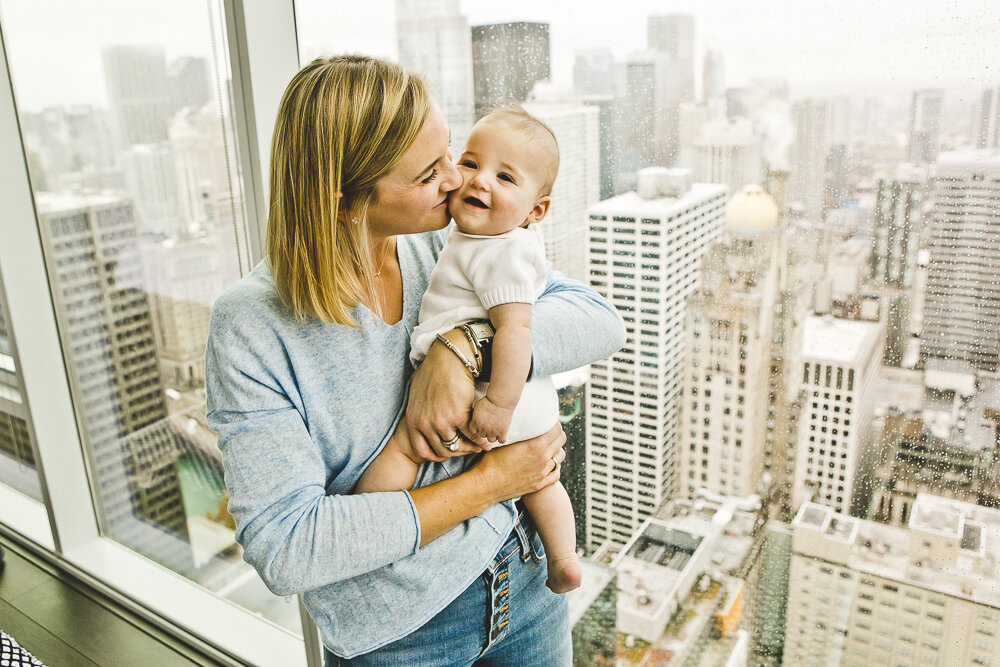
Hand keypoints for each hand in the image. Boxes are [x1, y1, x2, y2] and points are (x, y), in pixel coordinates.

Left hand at [406, 331, 480, 460]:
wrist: (451, 356)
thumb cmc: (435, 368)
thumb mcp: (417, 388)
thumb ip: (417, 403)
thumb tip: (420, 406)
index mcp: (413, 419)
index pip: (422, 450)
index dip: (437, 455)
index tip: (449, 453)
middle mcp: (425, 424)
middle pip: (443, 450)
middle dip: (458, 452)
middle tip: (469, 450)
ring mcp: (441, 422)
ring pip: (458, 445)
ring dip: (471, 447)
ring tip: (480, 446)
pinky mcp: (458, 417)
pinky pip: (471, 435)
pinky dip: (480, 440)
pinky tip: (485, 440)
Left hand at [468, 397, 513, 445]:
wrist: (500, 401)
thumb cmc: (490, 400)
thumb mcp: (477, 406)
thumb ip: (476, 415)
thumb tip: (477, 416)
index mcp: (475, 422)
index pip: (473, 431)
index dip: (477, 428)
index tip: (480, 426)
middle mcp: (483, 428)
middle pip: (482, 435)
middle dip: (486, 431)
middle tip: (490, 426)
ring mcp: (493, 431)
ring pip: (491, 440)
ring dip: (493, 435)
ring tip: (496, 429)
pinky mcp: (502, 432)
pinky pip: (501, 441)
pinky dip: (502, 438)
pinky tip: (502, 433)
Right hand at [473, 422, 565, 501]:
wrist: (485, 485)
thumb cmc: (491, 461)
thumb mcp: (505, 441)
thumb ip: (520, 434)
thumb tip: (525, 425)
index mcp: (535, 446)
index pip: (556, 429)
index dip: (553, 423)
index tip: (547, 421)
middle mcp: (542, 459)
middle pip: (561, 440)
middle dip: (556, 433)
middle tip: (548, 432)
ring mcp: (542, 473)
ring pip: (560, 456)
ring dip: (556, 449)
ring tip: (548, 447)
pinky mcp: (539, 484)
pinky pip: (556, 473)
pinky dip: (554, 467)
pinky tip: (548, 463)